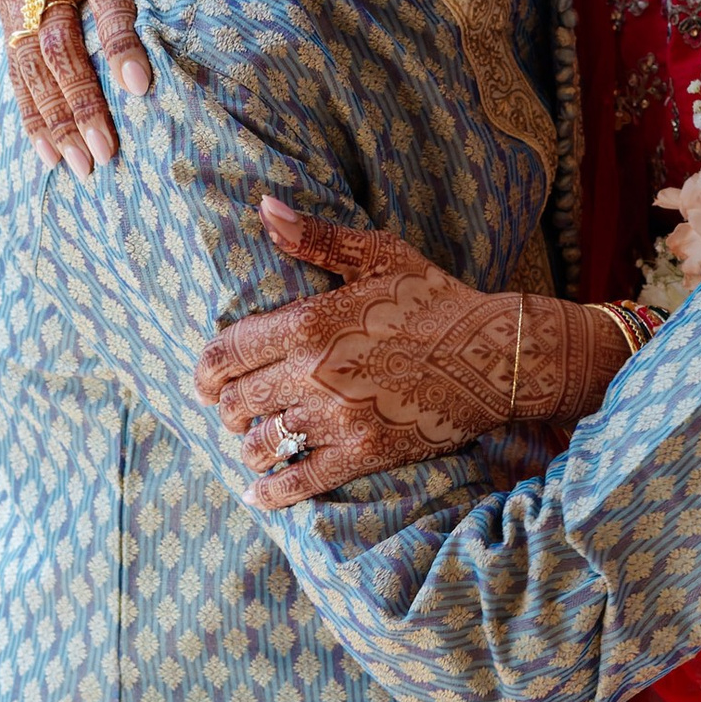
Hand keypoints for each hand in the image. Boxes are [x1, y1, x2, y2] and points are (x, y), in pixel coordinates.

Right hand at [0, 0, 227, 174]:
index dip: (121, 42)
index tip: (140, 88)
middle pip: (59, 45)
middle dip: (81, 103)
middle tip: (104, 156)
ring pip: (29, 63)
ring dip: (52, 118)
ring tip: (76, 167)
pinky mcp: (1, 0)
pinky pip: (11, 62)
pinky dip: (27, 107)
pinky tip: (44, 149)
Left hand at [195, 201, 628, 506]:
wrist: (494, 355)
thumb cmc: (435, 299)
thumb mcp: (378, 255)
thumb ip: (315, 238)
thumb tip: (265, 206)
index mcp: (311, 322)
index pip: (226, 354)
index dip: (206, 372)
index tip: (206, 380)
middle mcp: (316, 372)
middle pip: (237, 402)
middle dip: (226, 409)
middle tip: (233, 412)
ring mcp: (340, 416)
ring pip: (264, 442)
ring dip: (249, 446)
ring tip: (254, 444)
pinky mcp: (366, 452)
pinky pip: (303, 480)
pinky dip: (273, 492)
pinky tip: (259, 495)